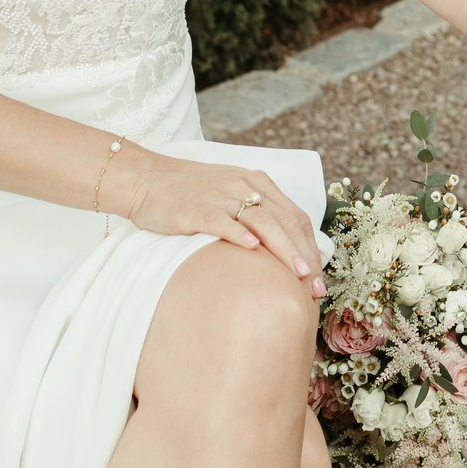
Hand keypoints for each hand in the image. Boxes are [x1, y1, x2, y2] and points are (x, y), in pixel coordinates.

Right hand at [120, 153, 326, 300]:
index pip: (296, 217)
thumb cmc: (190, 194)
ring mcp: (220, 196)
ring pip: (262, 221)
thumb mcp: (231, 196)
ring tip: (299, 274)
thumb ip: (257, 216)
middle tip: (316, 288)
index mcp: (258, 183)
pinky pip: (221, 220)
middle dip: (306, 256)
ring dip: (284, 248)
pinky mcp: (195, 208)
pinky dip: (238, 233)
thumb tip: (283, 255)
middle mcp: (244, 186)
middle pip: (286, 220)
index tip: (320, 279)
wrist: (146, 179)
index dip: (312, 249)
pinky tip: (252, 249)